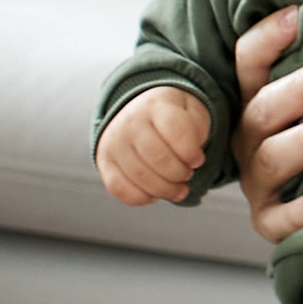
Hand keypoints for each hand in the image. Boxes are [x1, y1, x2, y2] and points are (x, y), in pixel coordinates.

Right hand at [98, 85, 210, 207]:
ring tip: (177, 190)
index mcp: (156, 105)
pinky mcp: (104, 161)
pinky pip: (119, 188)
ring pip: (140, 176)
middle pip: (158, 157)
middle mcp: (131, 121)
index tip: (198, 160)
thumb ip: (197, 130)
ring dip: (165, 190)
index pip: (175, 131)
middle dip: (180, 174)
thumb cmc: (172, 118)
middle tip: (188, 176)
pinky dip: (141, 198)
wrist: (140, 113)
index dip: (191, 152)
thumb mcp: (192, 112)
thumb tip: (191, 160)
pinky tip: (155, 194)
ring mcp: (114, 142)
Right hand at [232, 7, 302, 244]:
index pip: (249, 61)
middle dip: (297, 89)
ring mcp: (257, 180)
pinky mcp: (269, 219)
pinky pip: (279, 219)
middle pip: (263, 109)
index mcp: (256, 100)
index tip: (299, 12)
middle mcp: (249, 137)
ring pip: (272, 158)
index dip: (268, 36)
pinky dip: (301, 211)